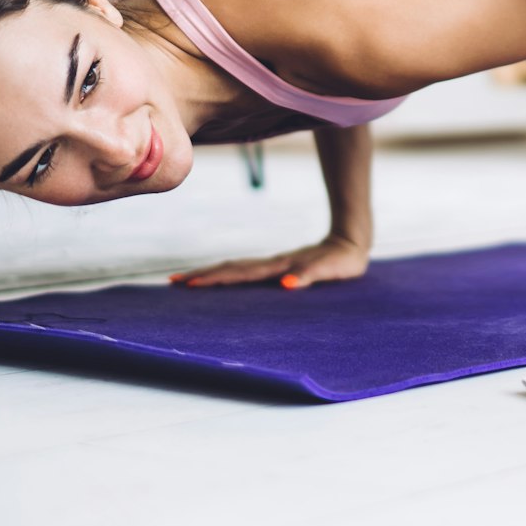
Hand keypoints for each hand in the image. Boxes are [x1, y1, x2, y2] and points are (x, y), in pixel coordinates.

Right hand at [169, 233, 369, 289]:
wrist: (351, 241)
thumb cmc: (342, 261)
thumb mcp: (330, 271)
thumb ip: (309, 275)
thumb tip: (285, 284)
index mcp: (278, 267)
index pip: (240, 273)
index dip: (214, 278)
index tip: (189, 284)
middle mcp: (272, 265)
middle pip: (231, 269)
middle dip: (202, 276)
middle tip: (173, 283)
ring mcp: (274, 265)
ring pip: (236, 268)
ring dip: (211, 274)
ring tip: (187, 281)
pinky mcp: (279, 267)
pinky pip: (247, 271)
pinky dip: (229, 275)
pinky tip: (219, 280)